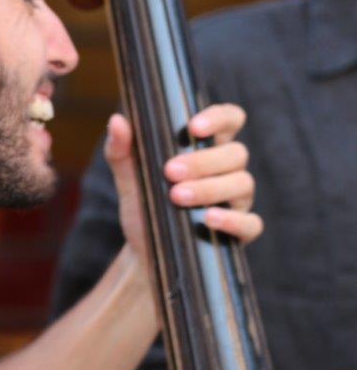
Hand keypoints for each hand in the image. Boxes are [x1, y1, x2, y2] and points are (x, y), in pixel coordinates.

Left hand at [104, 104, 262, 260]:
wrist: (144, 251)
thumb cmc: (143, 205)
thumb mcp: (128, 178)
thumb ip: (121, 149)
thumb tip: (117, 121)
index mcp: (207, 147)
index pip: (229, 119)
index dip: (219, 118)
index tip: (193, 127)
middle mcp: (228, 171)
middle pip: (235, 153)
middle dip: (203, 161)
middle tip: (170, 171)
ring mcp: (237, 201)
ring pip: (242, 184)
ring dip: (210, 188)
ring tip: (177, 196)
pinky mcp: (240, 232)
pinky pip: (251, 223)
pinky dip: (233, 220)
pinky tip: (208, 219)